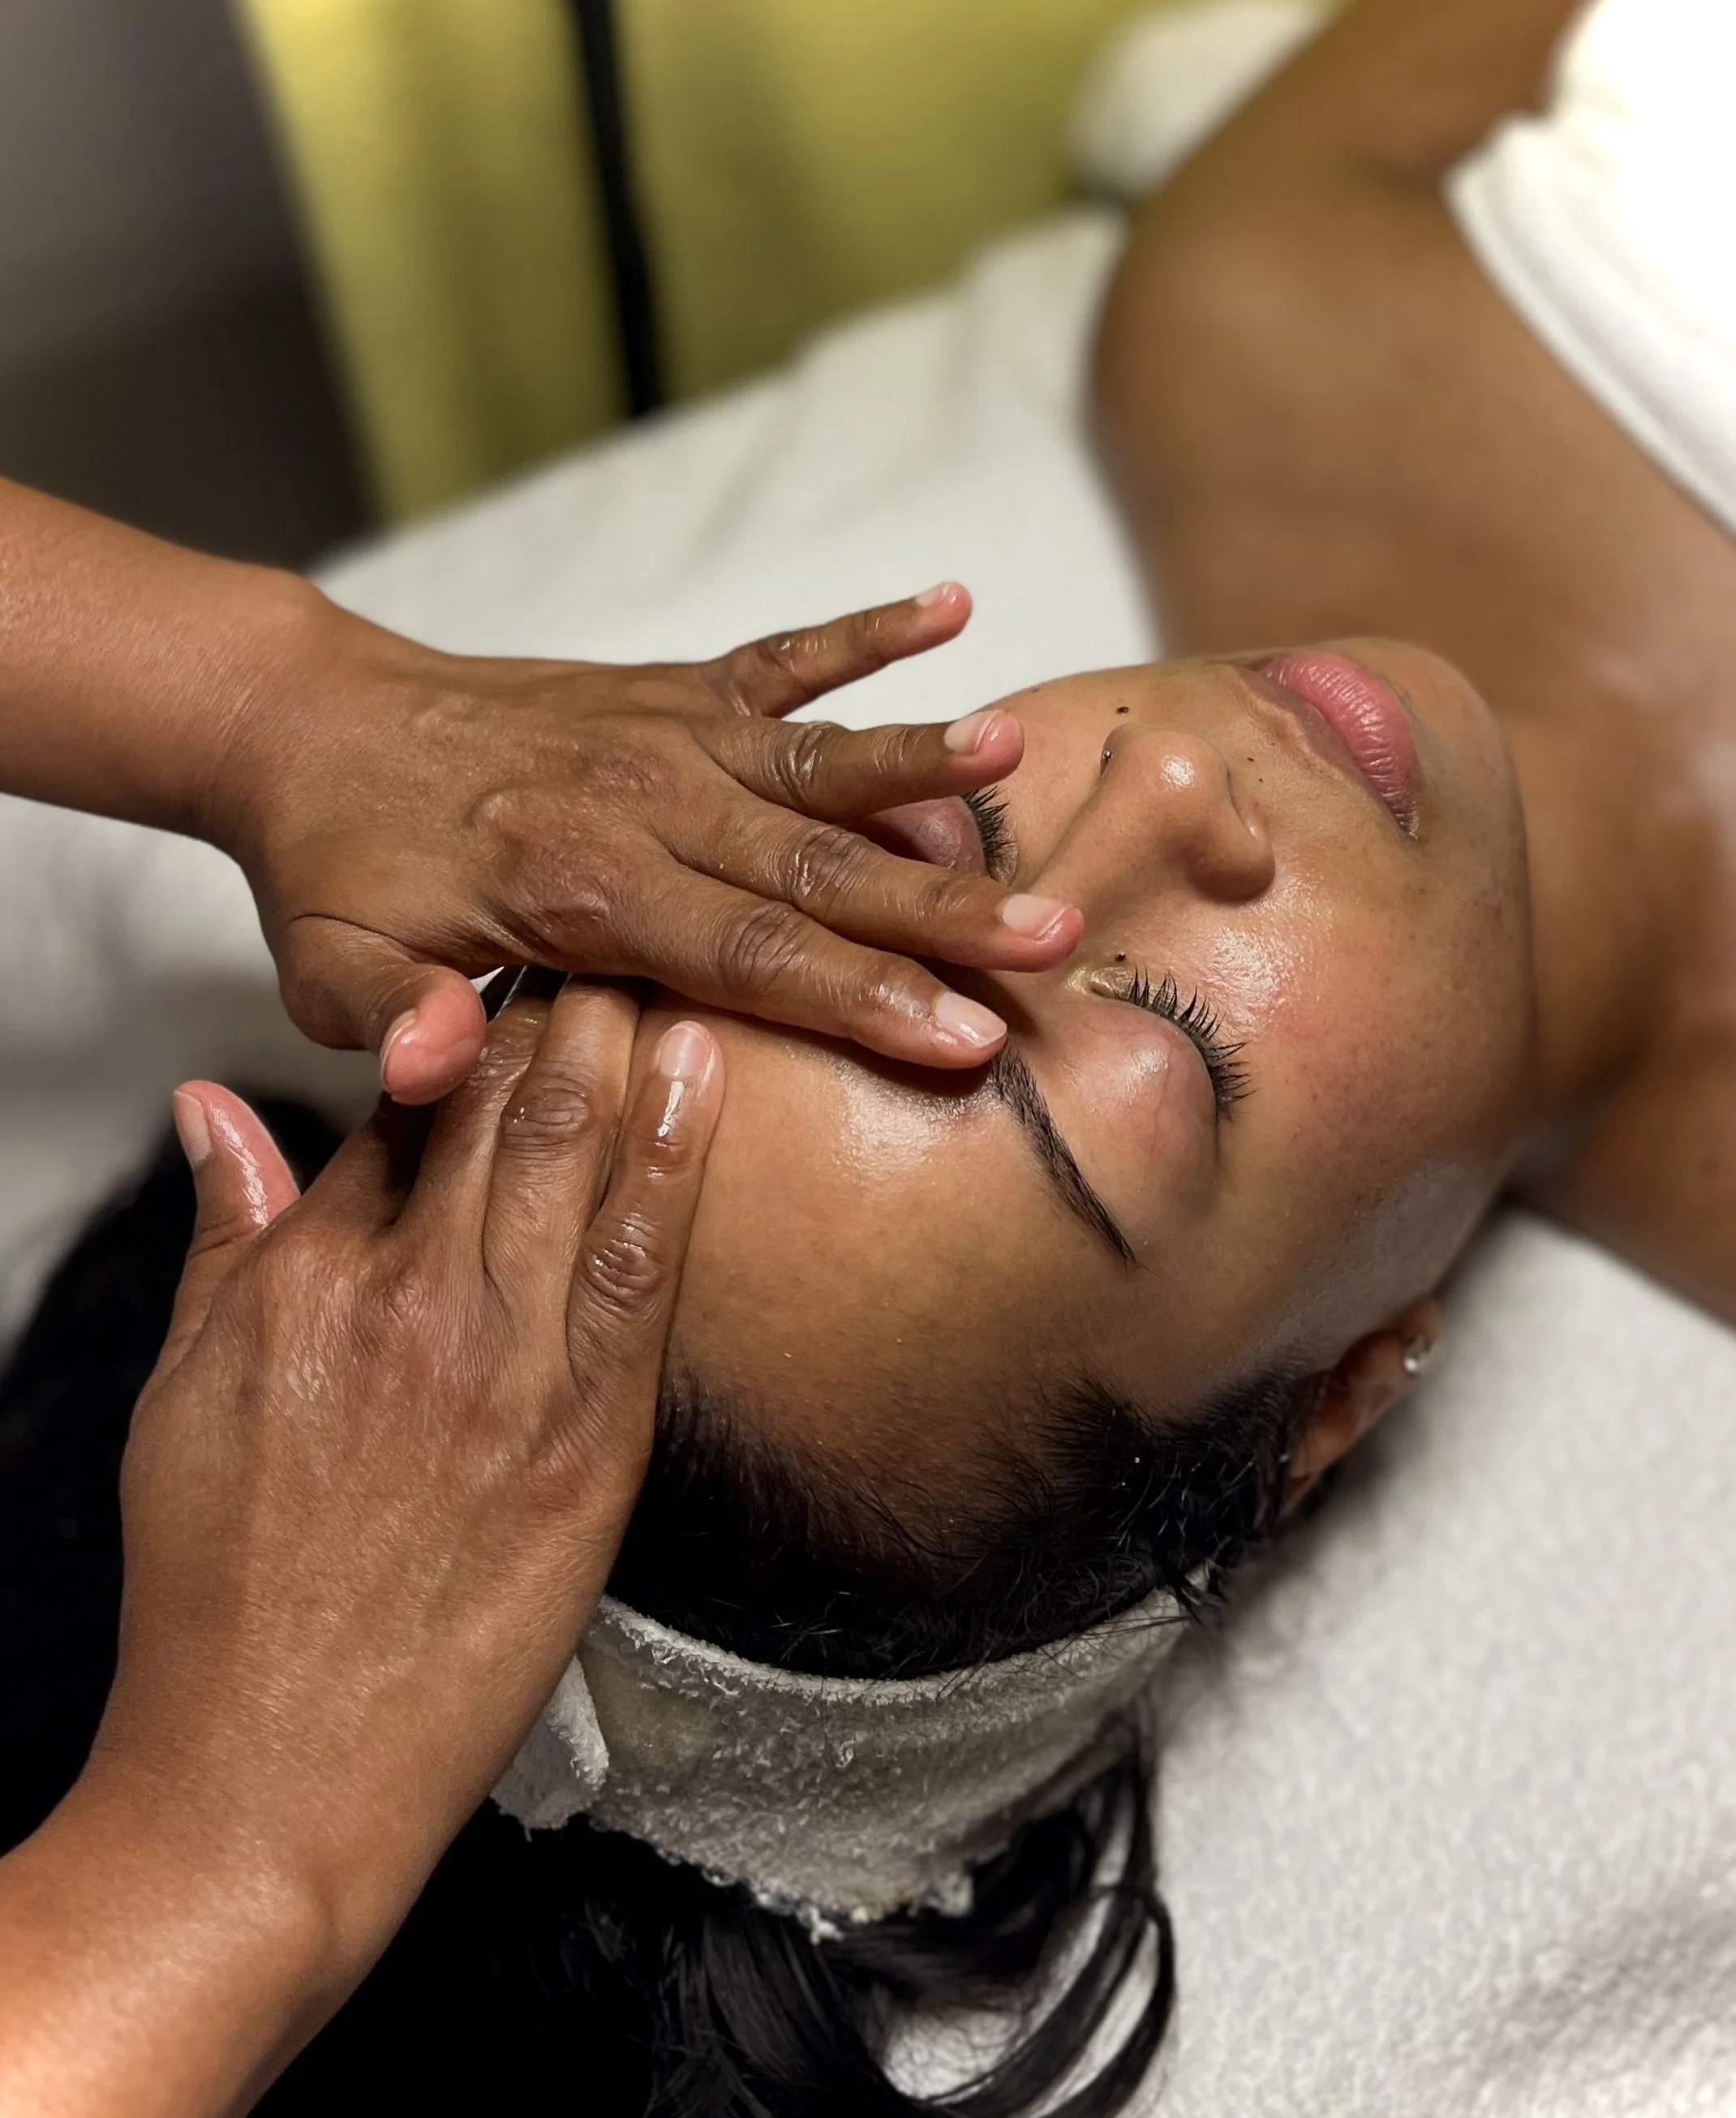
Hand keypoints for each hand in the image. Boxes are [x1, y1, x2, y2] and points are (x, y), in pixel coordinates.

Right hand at [106, 976, 719, 1958]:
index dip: (461, 1022)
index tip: (512, 960)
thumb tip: (219, 1109)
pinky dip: (677, 1157)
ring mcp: (502, 1365)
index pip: (398, 1108)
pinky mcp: (587, 1440)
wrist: (270, 1775)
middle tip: (614, 905)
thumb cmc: (219, 1596)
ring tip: (671, 944)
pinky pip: (642, 1266)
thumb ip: (224, 1234)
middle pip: (498, 1102)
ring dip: (626, 1038)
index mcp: (303, 1276)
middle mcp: (405, 1298)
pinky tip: (708, 1072)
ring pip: (573, 1152)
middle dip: (559, 994)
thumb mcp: (182, 1391)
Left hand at [219, 582, 1080, 1101]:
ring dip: (921, 759)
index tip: (964, 1037)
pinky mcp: (670, 688)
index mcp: (577, 887)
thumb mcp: (331, 971)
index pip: (747, 957)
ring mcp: (665, 735)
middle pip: (815, 869)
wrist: (305, 722)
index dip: (862, 999)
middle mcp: (642, 802)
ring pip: (817, 761)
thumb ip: (392, 1023)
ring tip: (1020, 752)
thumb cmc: (336, 868)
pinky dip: (864, 630)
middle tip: (1052, 938)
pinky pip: (782, 657)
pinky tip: (951, 602)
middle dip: (941, 910)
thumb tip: (440, 1064)